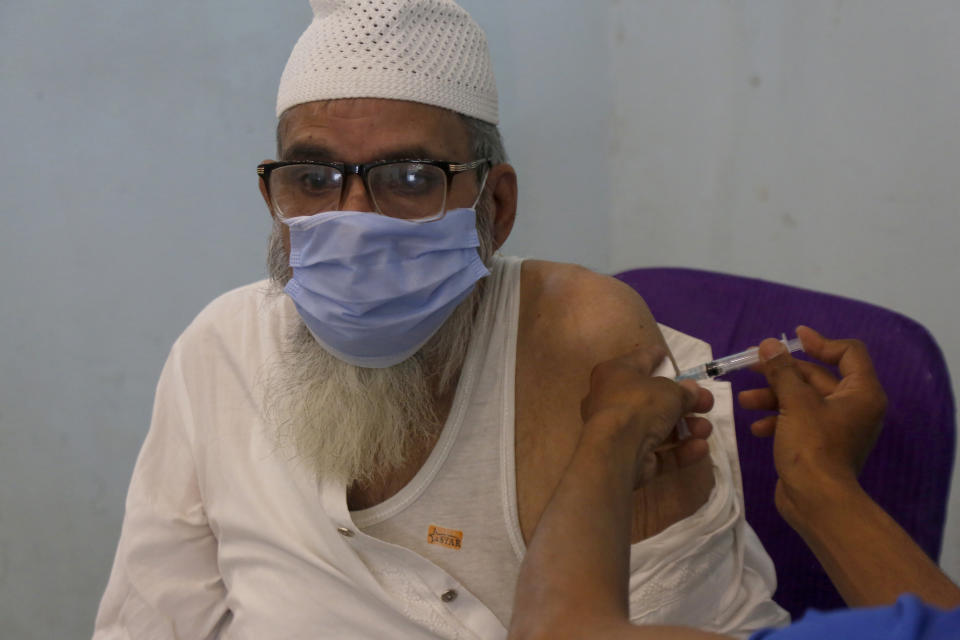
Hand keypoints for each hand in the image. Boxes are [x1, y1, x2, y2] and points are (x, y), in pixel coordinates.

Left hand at [581, 345, 713, 486]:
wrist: (616, 450)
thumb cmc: (639, 405)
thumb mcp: (669, 390)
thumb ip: (684, 391)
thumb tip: (692, 390)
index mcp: (614, 374)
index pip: (638, 361)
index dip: (654, 357)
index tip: (666, 354)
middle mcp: (612, 401)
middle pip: (652, 399)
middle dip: (683, 402)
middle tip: (707, 403)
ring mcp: (619, 432)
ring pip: (657, 427)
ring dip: (686, 427)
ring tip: (706, 428)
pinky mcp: (628, 458)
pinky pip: (658, 452)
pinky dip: (679, 450)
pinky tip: (701, 448)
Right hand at [738, 326, 886, 517]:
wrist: (817, 501)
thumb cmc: (813, 446)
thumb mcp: (795, 403)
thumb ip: (781, 371)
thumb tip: (769, 344)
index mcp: (861, 392)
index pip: (848, 353)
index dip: (820, 342)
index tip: (792, 337)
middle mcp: (853, 407)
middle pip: (817, 376)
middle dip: (782, 372)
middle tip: (751, 365)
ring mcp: (837, 427)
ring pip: (803, 400)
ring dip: (773, 396)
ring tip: (745, 400)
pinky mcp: (820, 444)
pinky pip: (799, 421)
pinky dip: (778, 419)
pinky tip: (757, 427)